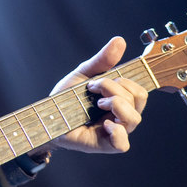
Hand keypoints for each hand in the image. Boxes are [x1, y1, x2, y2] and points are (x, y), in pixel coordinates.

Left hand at [49, 36, 147, 153]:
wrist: (45, 116)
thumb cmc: (66, 98)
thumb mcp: (83, 75)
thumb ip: (102, 60)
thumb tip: (119, 41)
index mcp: (120, 100)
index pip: (140, 90)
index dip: (130, 81)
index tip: (103, 78)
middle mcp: (121, 116)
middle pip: (139, 99)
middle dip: (116, 87)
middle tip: (93, 87)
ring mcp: (114, 131)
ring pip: (134, 118)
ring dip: (116, 103)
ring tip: (97, 103)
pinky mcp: (103, 145)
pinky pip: (123, 144)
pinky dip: (118, 132)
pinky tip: (105, 124)